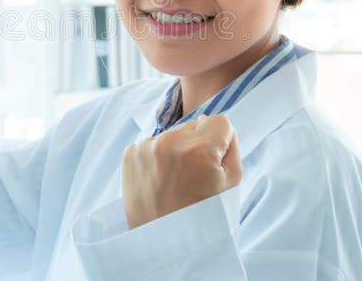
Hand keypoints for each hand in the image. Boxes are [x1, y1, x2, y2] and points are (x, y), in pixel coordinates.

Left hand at [122, 114, 241, 229]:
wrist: (163, 241)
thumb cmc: (202, 215)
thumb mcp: (232, 183)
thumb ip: (230, 147)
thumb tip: (214, 124)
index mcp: (199, 149)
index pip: (219, 121)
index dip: (221, 142)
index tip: (213, 162)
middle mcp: (170, 143)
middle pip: (194, 125)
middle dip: (197, 144)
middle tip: (193, 176)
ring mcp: (146, 147)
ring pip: (172, 134)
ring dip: (176, 150)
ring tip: (175, 180)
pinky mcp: (130, 154)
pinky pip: (152, 143)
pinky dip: (157, 157)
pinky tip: (160, 179)